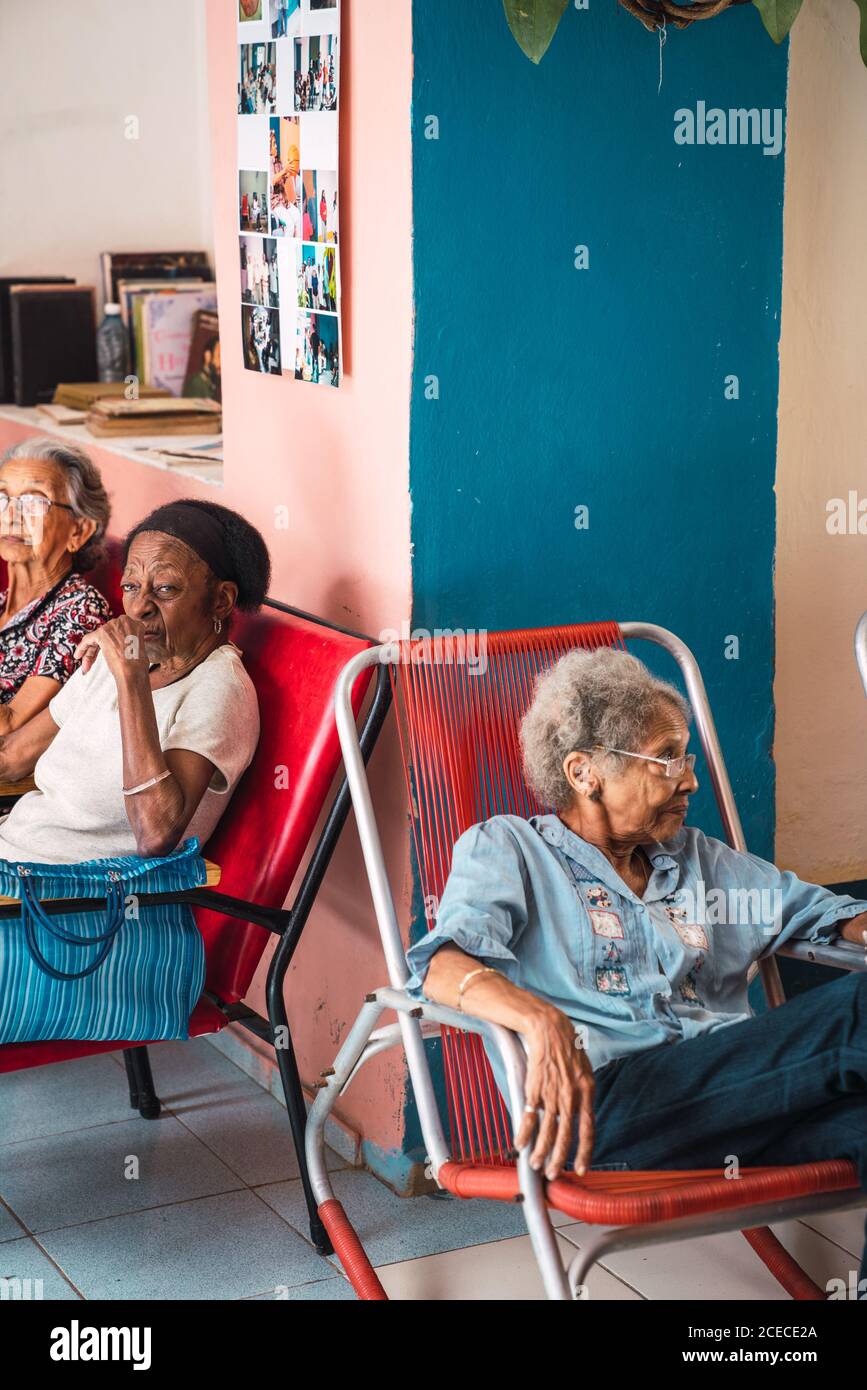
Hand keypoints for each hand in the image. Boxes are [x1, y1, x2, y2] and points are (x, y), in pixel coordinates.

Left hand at [75, 616, 149, 681]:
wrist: (133, 672)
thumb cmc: (137, 666)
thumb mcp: (137, 648)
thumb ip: (128, 641)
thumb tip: (118, 645)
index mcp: (134, 624)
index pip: (117, 632)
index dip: (110, 644)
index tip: (107, 653)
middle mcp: (123, 622)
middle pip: (106, 634)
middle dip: (99, 649)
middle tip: (93, 663)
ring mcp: (112, 626)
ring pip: (97, 638)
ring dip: (90, 653)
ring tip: (86, 666)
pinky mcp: (102, 633)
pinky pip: (88, 639)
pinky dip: (82, 647)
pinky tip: (78, 655)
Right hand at [514, 1007, 594, 1181]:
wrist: (550, 1029)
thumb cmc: (568, 1048)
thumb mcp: (584, 1071)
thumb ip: (583, 1094)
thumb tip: (581, 1115)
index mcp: (587, 1092)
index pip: (587, 1130)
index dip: (584, 1152)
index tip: (581, 1169)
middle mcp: (571, 1096)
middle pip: (565, 1135)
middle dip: (560, 1158)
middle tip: (554, 1174)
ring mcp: (552, 1093)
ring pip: (547, 1130)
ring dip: (540, 1151)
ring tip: (535, 1165)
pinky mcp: (535, 1089)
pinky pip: (529, 1116)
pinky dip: (524, 1132)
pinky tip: (520, 1144)